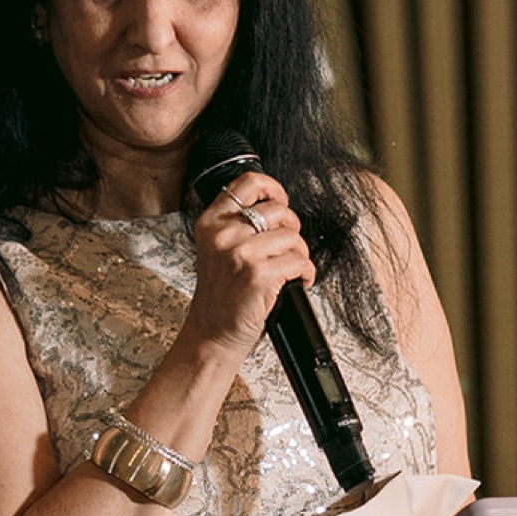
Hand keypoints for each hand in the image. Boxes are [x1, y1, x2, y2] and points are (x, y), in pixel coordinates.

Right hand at [180, 174, 314, 362]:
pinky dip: (306, 273)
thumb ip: (235, 224)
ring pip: (292, 237)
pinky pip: (299, 262)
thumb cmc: (220, 295)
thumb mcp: (216, 249)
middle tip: (288, 246)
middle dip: (291, 228)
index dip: (273, 188)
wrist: (212, 333)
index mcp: (211, 222)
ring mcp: (240, 253)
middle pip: (277, 210)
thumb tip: (274, 205)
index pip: (248, 182)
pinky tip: (297, 282)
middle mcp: (223, 234)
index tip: (281, 200)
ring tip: (290, 268)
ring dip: (299, 254)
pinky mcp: (258, 274)